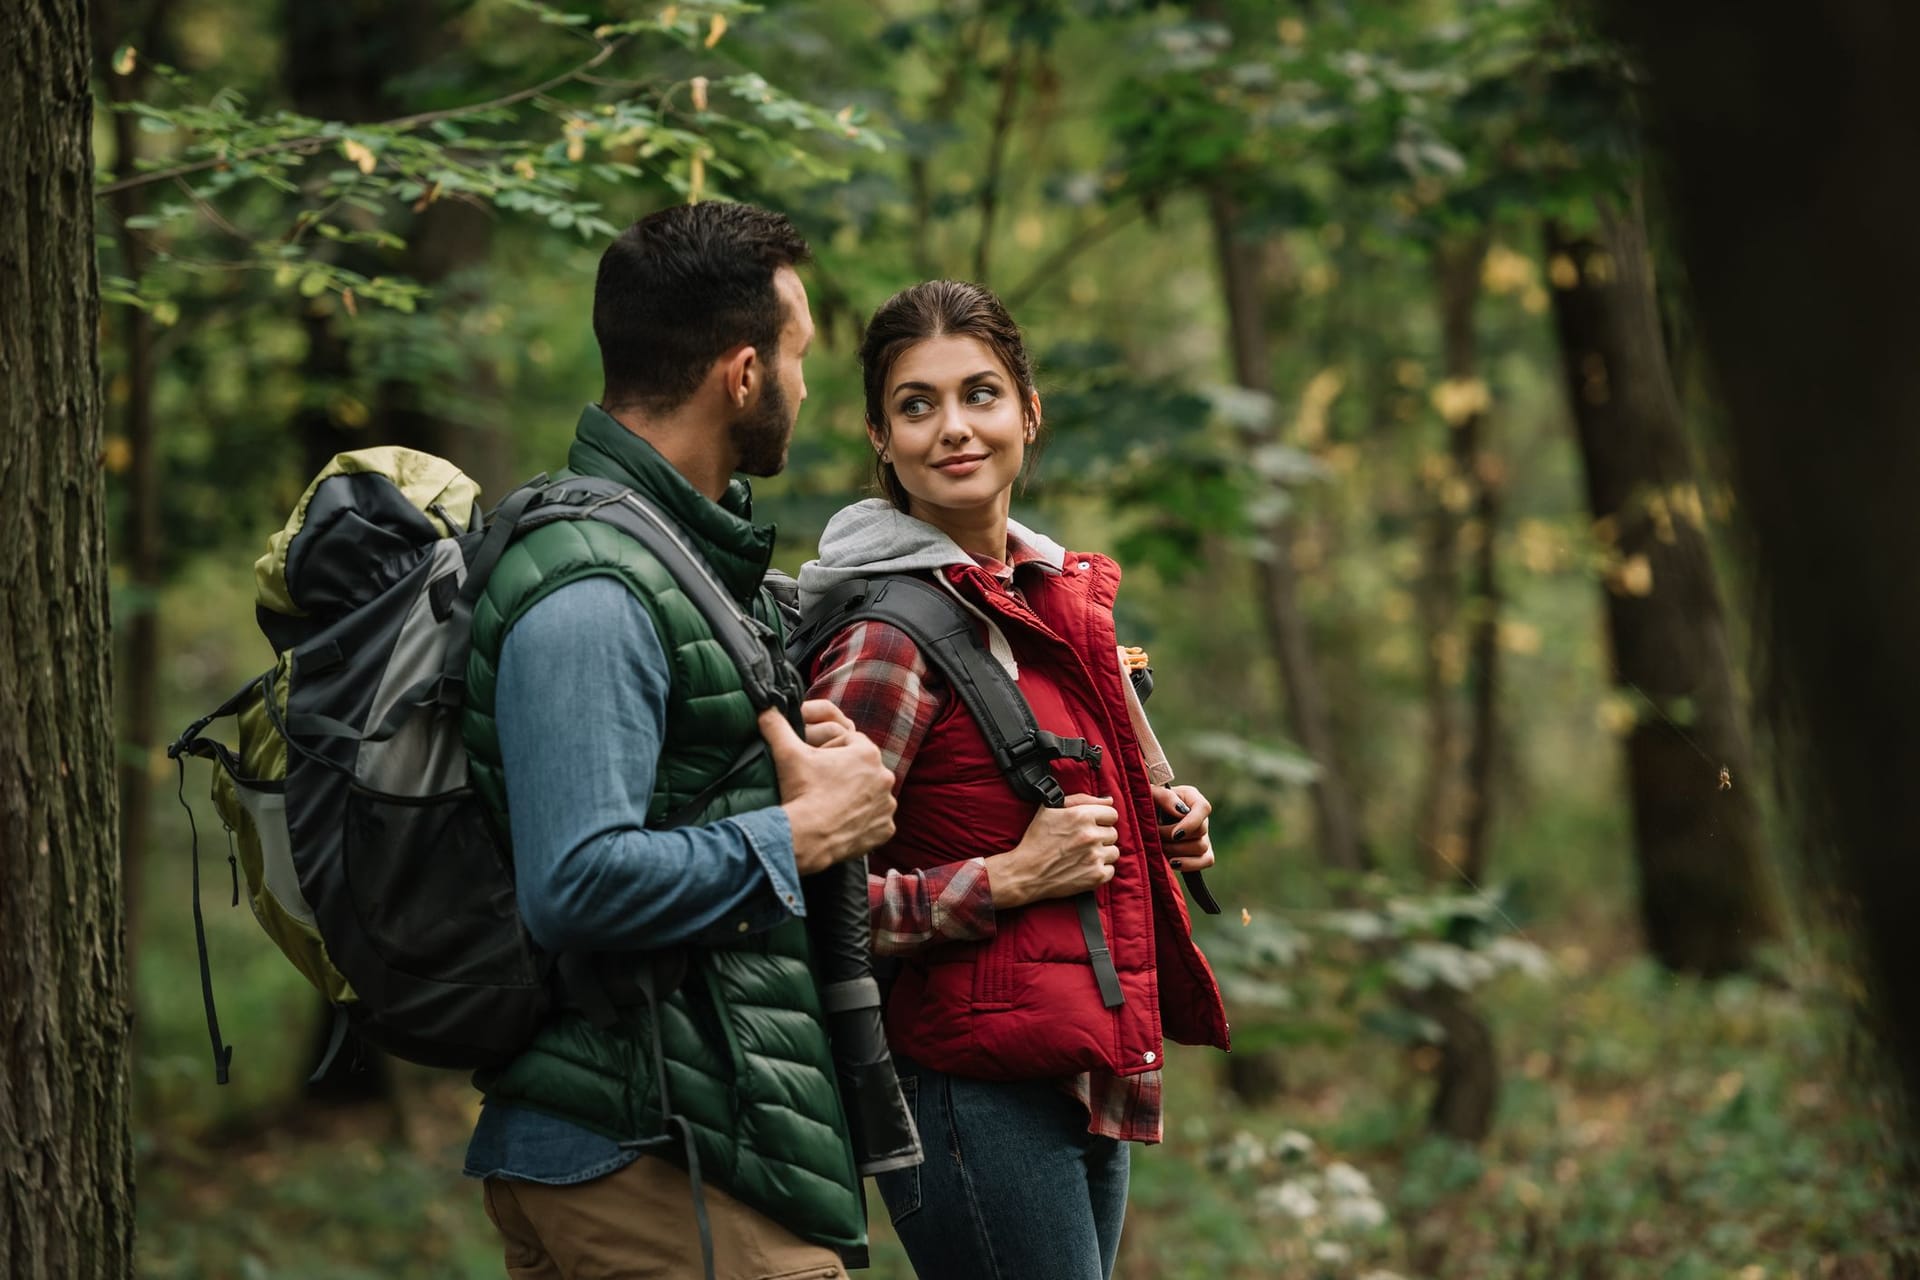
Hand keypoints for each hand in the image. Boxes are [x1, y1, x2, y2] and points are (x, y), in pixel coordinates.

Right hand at [759, 708, 895, 874]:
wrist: (806, 838)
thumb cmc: (800, 792)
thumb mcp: (787, 753)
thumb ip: (776, 724)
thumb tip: (765, 705)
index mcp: (867, 752)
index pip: (850, 743)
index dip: (830, 751)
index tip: (816, 765)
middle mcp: (885, 776)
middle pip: (862, 769)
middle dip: (845, 774)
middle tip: (820, 786)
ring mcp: (887, 805)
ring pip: (870, 795)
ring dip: (855, 798)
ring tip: (830, 805)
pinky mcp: (885, 829)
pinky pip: (876, 822)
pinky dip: (863, 823)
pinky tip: (842, 824)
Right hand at [983, 793, 1120, 908]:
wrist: (1026, 872)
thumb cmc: (1036, 839)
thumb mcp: (1050, 809)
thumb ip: (1081, 799)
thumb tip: (1108, 800)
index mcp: (1082, 815)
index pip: (1112, 813)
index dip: (1101, 819)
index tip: (1091, 826)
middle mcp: (1091, 835)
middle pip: (1113, 833)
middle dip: (1100, 836)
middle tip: (1082, 842)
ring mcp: (1095, 857)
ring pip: (1114, 851)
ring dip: (1102, 853)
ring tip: (1083, 856)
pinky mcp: (1096, 876)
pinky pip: (1110, 870)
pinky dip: (1100, 870)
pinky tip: (1085, 868)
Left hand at [1152, 783, 1214, 871]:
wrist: (1142, 820)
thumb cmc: (1146, 804)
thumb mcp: (1151, 795)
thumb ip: (1164, 797)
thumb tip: (1180, 811)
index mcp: (1192, 798)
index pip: (1203, 808)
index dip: (1191, 823)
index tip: (1174, 835)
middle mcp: (1201, 817)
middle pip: (1200, 831)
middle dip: (1174, 838)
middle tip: (1155, 836)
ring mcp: (1203, 836)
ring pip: (1201, 848)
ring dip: (1176, 851)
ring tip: (1159, 847)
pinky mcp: (1202, 853)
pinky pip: (1205, 861)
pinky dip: (1189, 864)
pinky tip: (1172, 862)